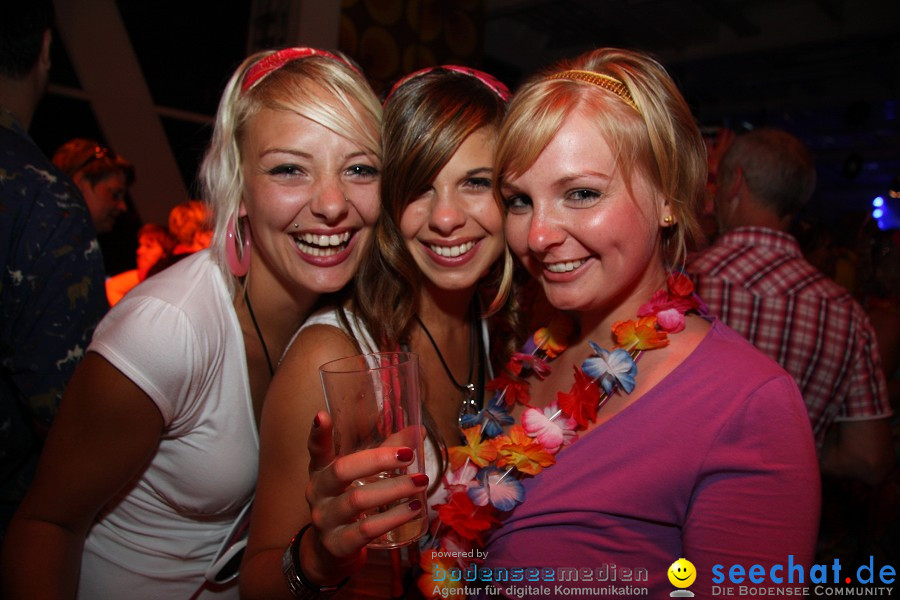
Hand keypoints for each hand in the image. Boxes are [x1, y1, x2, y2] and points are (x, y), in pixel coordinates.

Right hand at [302, 410, 427, 582]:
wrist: (329, 553)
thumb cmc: (349, 506)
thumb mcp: (360, 479)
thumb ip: (385, 455)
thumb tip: (417, 433)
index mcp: (321, 472)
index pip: (316, 450)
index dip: (318, 434)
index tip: (321, 415)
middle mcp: (318, 493)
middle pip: (341, 470)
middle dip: (377, 460)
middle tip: (408, 454)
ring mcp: (325, 520)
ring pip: (358, 500)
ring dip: (394, 490)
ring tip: (420, 482)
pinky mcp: (337, 544)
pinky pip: (366, 529)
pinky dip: (393, 518)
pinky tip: (413, 509)